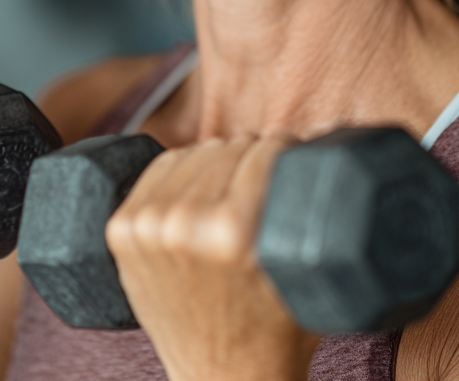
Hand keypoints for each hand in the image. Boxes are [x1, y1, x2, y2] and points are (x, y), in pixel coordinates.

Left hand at [106, 135, 320, 380]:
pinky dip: (181, 166)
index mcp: (235, 234)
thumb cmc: (280, 331)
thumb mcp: (309, 273)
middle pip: (230, 147)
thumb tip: (334, 127)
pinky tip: (199, 177)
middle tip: (268, 171)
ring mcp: (149, 227)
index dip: (286, 147)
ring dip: (220, 158)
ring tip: (237, 179)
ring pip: (195, 152)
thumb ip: (322, 203)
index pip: (266, 149)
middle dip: (255, 154)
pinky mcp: (124, 231)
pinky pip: (161, 167)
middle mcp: (186, 226)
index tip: (294, 153)